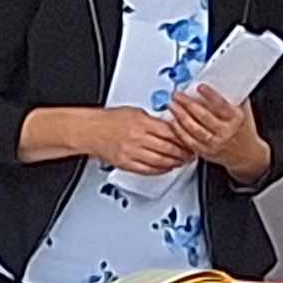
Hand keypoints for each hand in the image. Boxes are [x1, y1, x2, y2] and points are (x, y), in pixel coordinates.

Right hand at [75, 106, 190, 175]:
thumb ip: (154, 120)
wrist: (92, 131)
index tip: (190, 139)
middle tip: (190, 153)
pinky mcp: (127, 164)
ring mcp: (133, 153)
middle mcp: (138, 139)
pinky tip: (166, 168)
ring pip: (160, 161)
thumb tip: (170, 125)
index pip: (170, 132)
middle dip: (182, 152)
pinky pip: (148, 170)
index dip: (183, 137)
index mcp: (142, 123)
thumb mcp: (136, 112)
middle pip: (168, 148)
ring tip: (181, 161)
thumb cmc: (111, 120)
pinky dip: (160, 170)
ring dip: (174, 163)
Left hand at [161, 83, 261, 171]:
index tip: (200, 87)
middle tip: (178, 95)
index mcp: (236, 118)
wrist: (248, 155)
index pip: (222, 106)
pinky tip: (172, 123)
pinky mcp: (206, 152)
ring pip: (195, 130)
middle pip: (205, 117)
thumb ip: (233, 96)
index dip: (210, 96)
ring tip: (172, 106)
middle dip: (189, 105)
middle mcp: (225, 132)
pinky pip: (189, 142)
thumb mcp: (244, 110)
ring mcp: (215, 143)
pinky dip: (179, 132)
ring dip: (181, 117)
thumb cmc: (244, 129)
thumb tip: (222, 78)